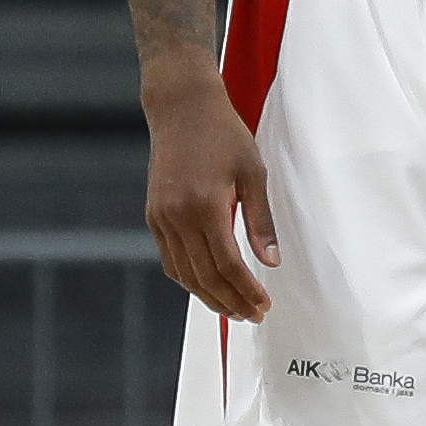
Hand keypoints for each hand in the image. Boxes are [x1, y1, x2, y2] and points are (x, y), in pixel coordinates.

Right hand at [144, 65, 276, 320]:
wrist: (182, 109)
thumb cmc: (224, 136)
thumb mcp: (253, 174)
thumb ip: (261, 222)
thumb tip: (271, 263)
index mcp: (205, 206)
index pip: (227, 265)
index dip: (246, 290)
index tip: (264, 306)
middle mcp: (177, 217)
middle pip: (205, 276)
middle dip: (231, 301)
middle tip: (254, 316)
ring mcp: (161, 218)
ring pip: (184, 273)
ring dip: (209, 296)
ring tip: (235, 310)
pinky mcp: (154, 215)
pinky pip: (170, 259)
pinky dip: (189, 279)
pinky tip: (208, 287)